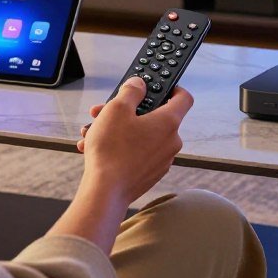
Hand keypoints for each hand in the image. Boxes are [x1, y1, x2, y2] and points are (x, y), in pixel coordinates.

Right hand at [77, 77, 193, 205]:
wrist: (105, 193)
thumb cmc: (112, 151)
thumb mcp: (117, 108)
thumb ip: (131, 91)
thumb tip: (139, 84)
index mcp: (168, 122)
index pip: (184, 98)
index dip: (172, 87)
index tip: (157, 86)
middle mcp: (170, 142)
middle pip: (154, 117)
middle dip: (128, 110)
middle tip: (106, 109)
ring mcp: (161, 160)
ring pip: (141, 135)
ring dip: (118, 129)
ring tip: (93, 131)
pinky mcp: (149, 174)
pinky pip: (136, 153)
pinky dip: (120, 147)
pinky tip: (96, 147)